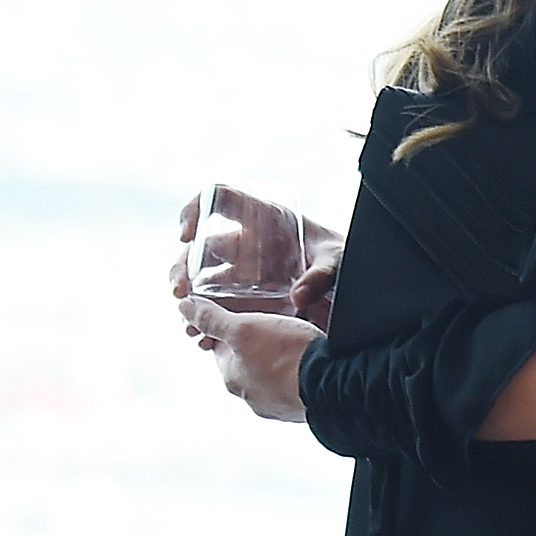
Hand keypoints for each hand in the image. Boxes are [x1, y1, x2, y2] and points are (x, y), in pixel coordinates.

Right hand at [170, 190, 343, 328]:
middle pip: (201, 247)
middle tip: (179, 291)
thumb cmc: (345, 261)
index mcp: (265, 218)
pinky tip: (204, 337)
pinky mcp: (249, 296)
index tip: (186, 236)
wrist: (356, 287)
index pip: (218, 198)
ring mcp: (246, 270)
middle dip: (183, 268)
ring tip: (189, 323)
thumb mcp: (337, 261)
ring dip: (189, 299)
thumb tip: (297, 296)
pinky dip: (207, 321)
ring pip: (203, 280)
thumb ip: (321, 275)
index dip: (195, 209)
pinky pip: (219, 306)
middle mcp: (249, 242)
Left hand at [177, 295, 319, 422]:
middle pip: (245, 361)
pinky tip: (309, 361)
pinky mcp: (298, 408)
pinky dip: (297, 373)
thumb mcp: (244, 328)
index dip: (232, 326)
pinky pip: (292, 385)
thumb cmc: (287, 356)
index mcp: (231, 376)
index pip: (221, 346)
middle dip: (256, 344)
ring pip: (269, 375)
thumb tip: (183, 308)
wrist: (332, 388)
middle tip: (276, 324)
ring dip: (278, 360)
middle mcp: (248, 395)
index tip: (249, 315)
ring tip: (295, 341)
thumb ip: (212, 319)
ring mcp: (275, 405)